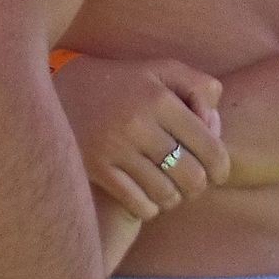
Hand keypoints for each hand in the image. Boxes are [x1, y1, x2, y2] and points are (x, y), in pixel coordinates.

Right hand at [52, 53, 227, 220]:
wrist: (57, 91)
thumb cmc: (123, 83)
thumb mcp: (162, 70)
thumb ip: (199, 88)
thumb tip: (214, 126)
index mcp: (159, 99)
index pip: (208, 145)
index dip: (221, 166)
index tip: (219, 173)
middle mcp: (138, 124)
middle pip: (191, 176)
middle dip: (199, 185)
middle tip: (193, 183)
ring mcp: (115, 149)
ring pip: (166, 195)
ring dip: (175, 198)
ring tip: (171, 188)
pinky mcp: (96, 169)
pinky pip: (139, 205)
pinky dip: (150, 207)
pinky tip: (148, 196)